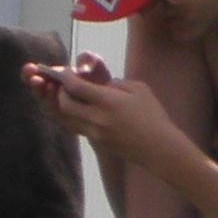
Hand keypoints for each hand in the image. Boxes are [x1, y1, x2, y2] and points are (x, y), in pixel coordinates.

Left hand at [34, 57, 188, 176]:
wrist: (157, 146)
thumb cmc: (152, 115)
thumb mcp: (140, 89)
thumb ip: (117, 83)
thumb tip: (103, 85)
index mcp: (107, 101)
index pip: (76, 87)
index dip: (65, 77)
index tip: (63, 71)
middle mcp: (95, 117)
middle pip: (64, 104)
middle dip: (60, 92)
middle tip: (64, 85)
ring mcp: (93, 131)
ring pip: (65, 118)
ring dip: (61, 105)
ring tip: (66, 96)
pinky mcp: (95, 141)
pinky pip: (74, 126)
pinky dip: (69, 116)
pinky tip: (75, 110)